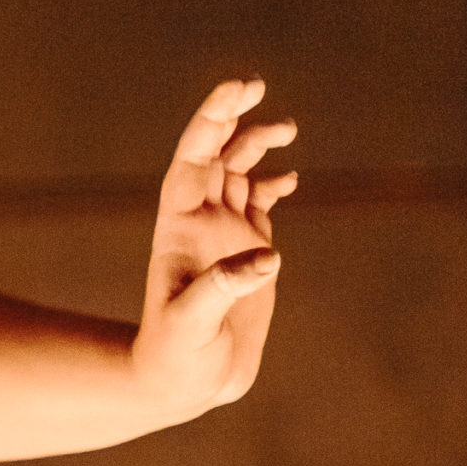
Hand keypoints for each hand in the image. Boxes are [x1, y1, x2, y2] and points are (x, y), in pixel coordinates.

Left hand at [131, 77, 294, 413]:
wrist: (184, 382)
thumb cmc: (176, 354)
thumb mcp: (193, 322)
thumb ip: (223, 288)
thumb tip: (267, 257)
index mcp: (180, 224)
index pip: (193, 158)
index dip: (211, 121)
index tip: (236, 90)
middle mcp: (200, 221)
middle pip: (215, 154)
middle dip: (232, 118)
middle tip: (255, 83)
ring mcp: (224, 234)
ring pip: (238, 173)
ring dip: (256, 146)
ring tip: (286, 127)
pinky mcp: (248, 254)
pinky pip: (258, 205)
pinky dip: (272, 185)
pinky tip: (289, 178)